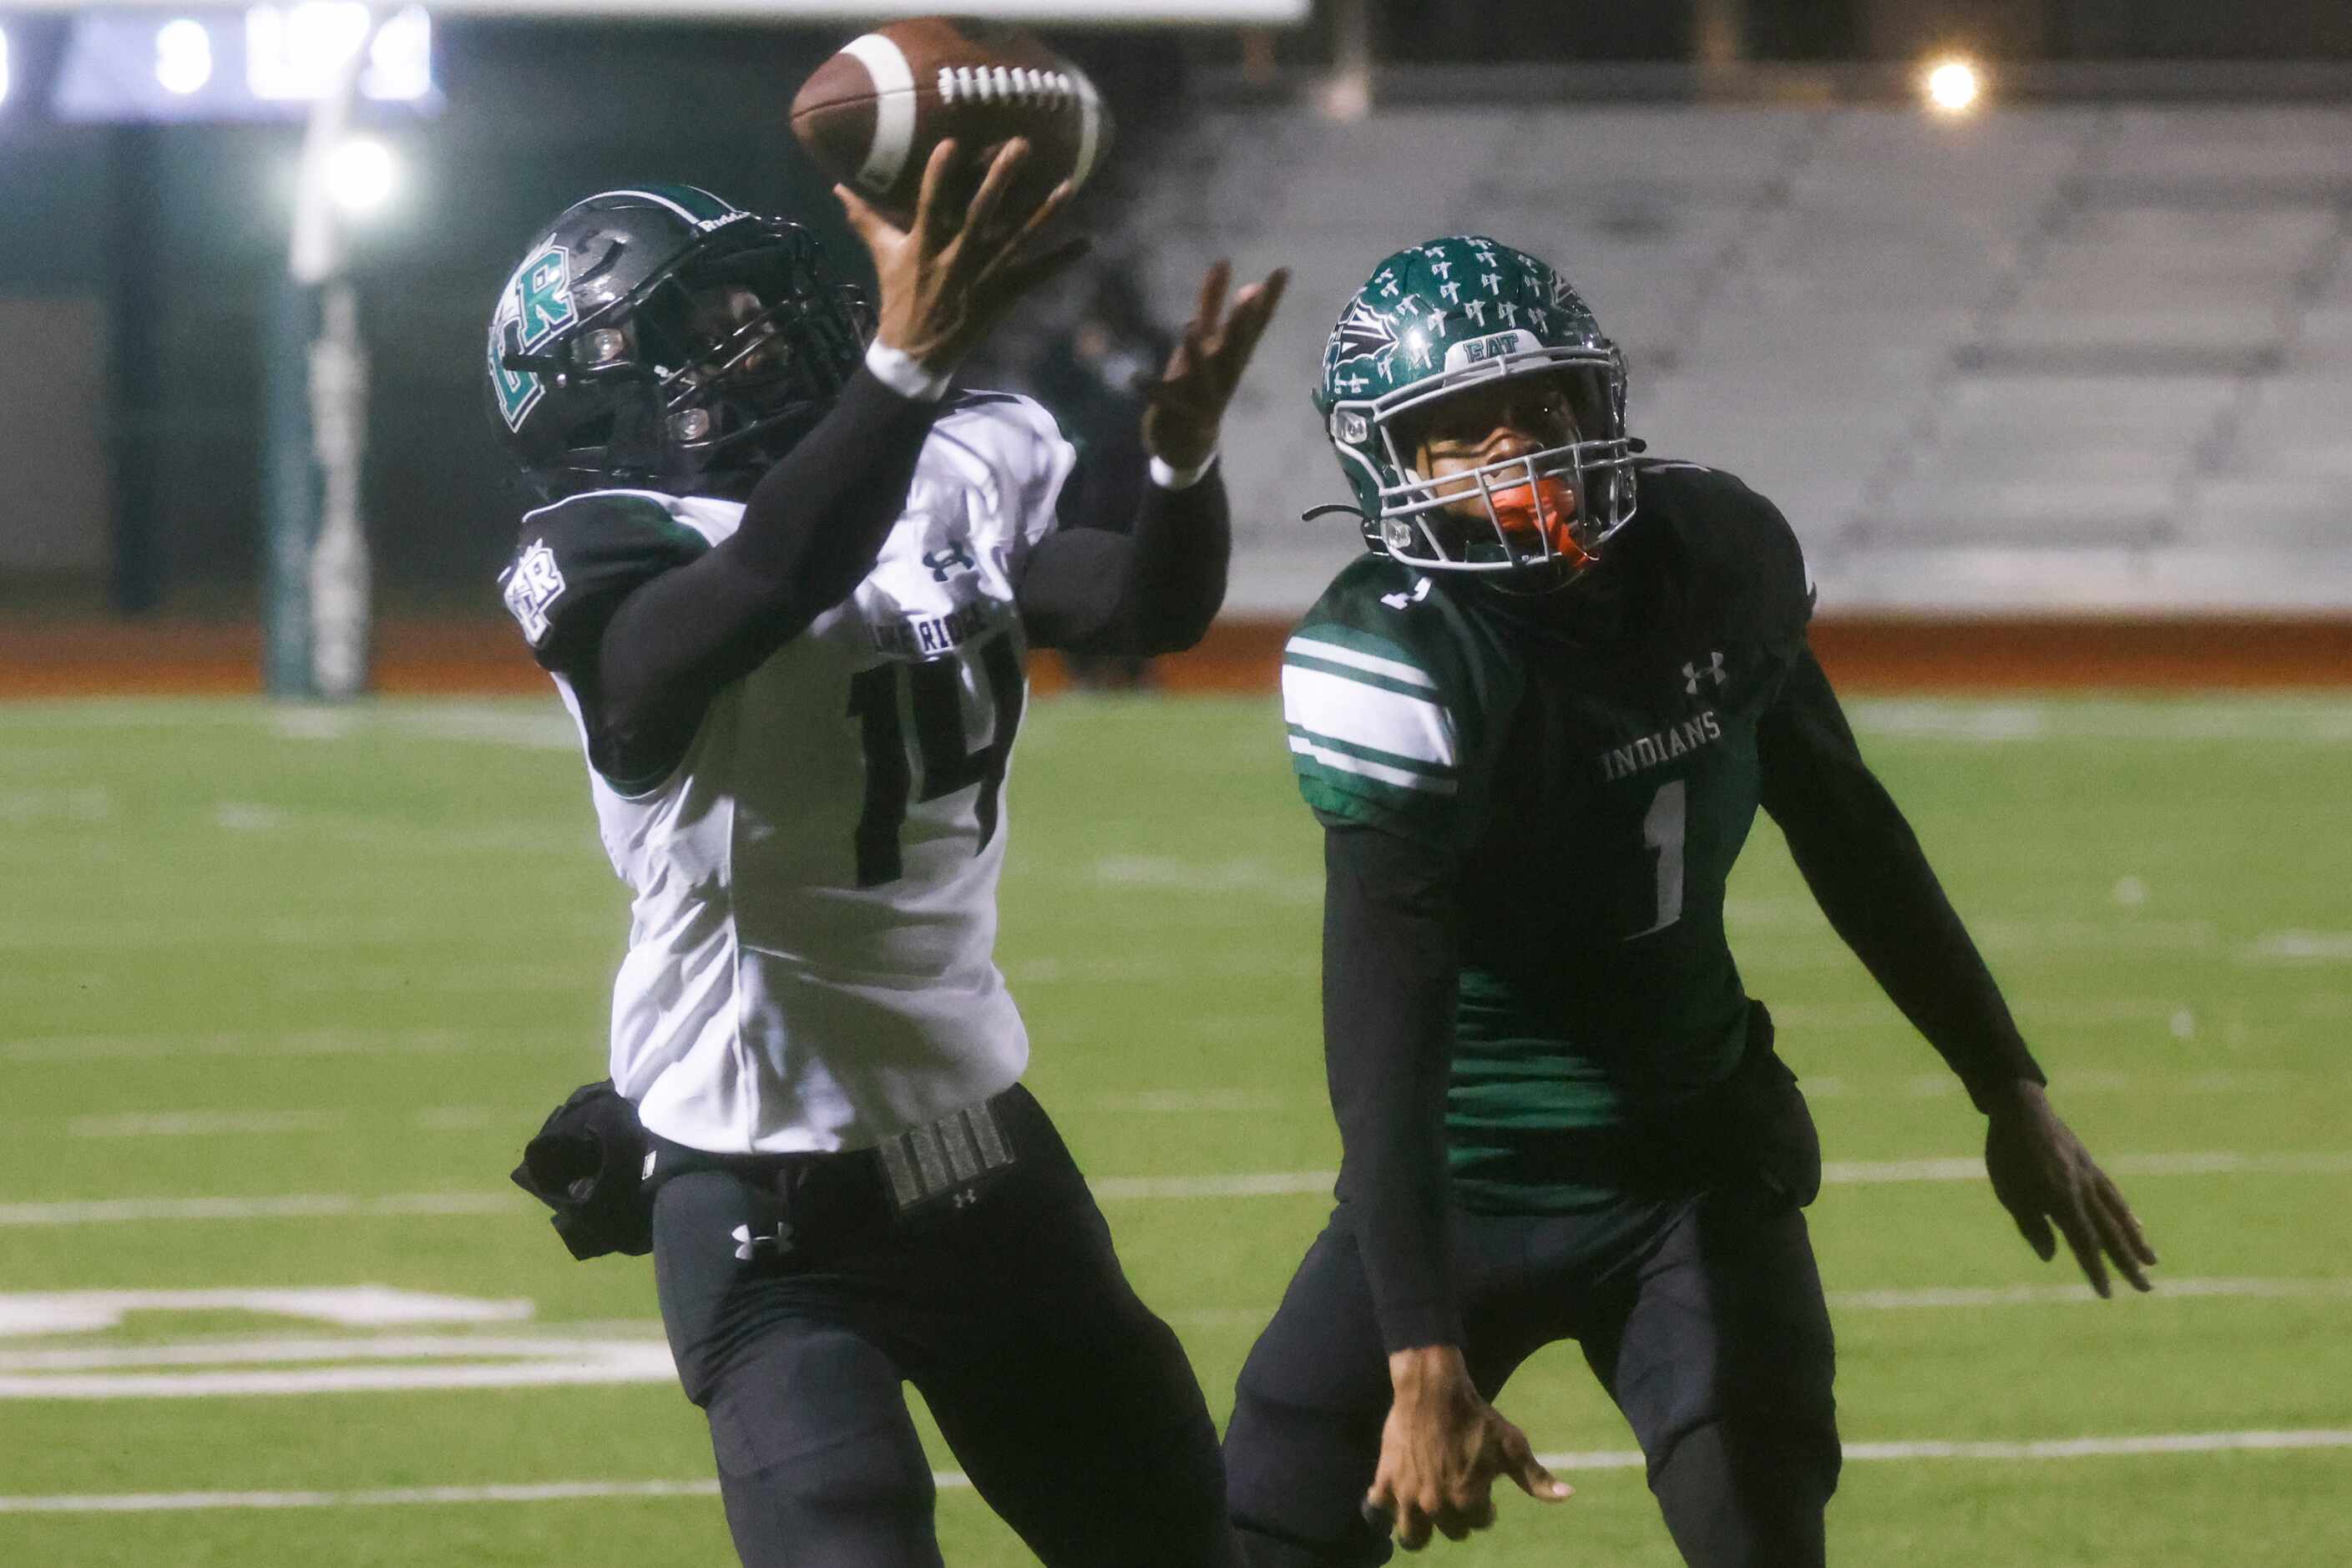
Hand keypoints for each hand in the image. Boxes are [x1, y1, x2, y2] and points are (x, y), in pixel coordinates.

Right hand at [835, 138, 1088, 375]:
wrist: (916, 354)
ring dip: (1044, 213)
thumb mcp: (882, 256)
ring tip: (1067, 185)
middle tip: (1021, 146)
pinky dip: (1061, 260)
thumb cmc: (899, 297)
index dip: (939, 175)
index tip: (952, 143)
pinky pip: (1037, 275)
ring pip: (1018, 240)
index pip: (930, 204)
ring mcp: (983, 278)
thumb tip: (838, 187)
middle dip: (1001, 180)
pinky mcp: (1003, 295)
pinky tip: (1087, 243)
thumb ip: (865, 219)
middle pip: (981, 214)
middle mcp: (956, 259)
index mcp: (925, 246)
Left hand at [1141, 259, 1290, 471]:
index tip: (1282, 270)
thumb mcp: (1207, 343)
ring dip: (1197, 353)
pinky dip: (1151, 389)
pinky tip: (1134, 378)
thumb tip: (1238, 275)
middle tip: (1251, 292)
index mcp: (1233, 356)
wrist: (1188, 444)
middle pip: (1236, 346)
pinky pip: (1164, 399)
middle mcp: (1224, 374)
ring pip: (1203, 373)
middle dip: (1242, 321)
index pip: (1255, 325)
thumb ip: (1215, 307)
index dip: (1269, 299)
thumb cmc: (1199, 383)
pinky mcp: (1178, 411)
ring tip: (1188, 328)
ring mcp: (1204, 395)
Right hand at [1364, 1346, 1569, 1550]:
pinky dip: (1386, 1507)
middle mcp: (1437, 1505)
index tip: (1483, 1489)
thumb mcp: (1511, 1446)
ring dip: (1420, 1528)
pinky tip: (1399, 1495)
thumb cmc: (1476, 1417)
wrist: (1432, 1388)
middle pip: (1450, 1532)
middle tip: (1457, 1494)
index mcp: (1469, 1500)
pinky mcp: (1385, 1480)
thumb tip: (1568, 1496)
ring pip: (1411, 1536)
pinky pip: (1380, 1510)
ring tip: (1427, 1509)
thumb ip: (1536, 1478)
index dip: (1485, 1507)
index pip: (1480, 1523)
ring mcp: (1408, 1495)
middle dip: (1457, 1517)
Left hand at [1984, 1080, 2157, 1296]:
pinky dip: (2127, 1213)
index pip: (2083, 1242)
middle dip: (2128, 1263)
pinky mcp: (2091, 1166)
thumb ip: (2032, 1225)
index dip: (2095, 1269)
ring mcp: (2091, 1177)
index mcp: (2061, 1199)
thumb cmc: (2008, 1154)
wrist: (2020, 1108)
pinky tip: (2135, 1224)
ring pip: (2119, 1214)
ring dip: (2136, 1240)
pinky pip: (2114, 1195)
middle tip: (2147, 1288)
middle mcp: (2083, 1190)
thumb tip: (2052, 1257)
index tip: (2107, 1293)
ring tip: (2152, 1261)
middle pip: (2110, 1233)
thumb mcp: (2010, 1192)